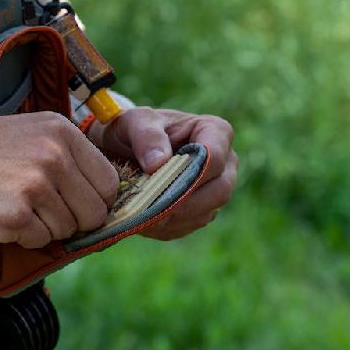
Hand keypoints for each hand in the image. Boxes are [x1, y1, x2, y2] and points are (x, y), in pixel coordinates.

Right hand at [0, 112, 118, 246]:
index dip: (96, 200)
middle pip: (95, 212)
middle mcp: (53, 155)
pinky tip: (6, 217)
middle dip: (75, 220)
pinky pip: (42, 241)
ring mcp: (35, 185)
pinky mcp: (16, 215)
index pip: (109, 182)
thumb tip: (106, 194)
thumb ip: (71, 155)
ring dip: (46, 228)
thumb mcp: (34, 133)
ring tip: (19, 207)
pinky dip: (26, 238)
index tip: (77, 203)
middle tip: (46, 211)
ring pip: (68, 229)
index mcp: (63, 131)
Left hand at [89, 107, 236, 239]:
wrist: (125, 147)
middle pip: (219, 191)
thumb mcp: (133, 121)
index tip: (159, 184)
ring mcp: (216, 188)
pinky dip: (168, 228)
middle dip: (184, 204)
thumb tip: (158, 163)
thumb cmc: (134, 128)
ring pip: (206, 213)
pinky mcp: (203, 209)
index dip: (191, 175)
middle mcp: (225, 162)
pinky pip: (191, 225)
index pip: (214, 157)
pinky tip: (146, 221)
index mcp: (215, 131)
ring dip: (174, 220)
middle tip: (151, 210)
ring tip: (142, 216)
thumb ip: (146, 136)